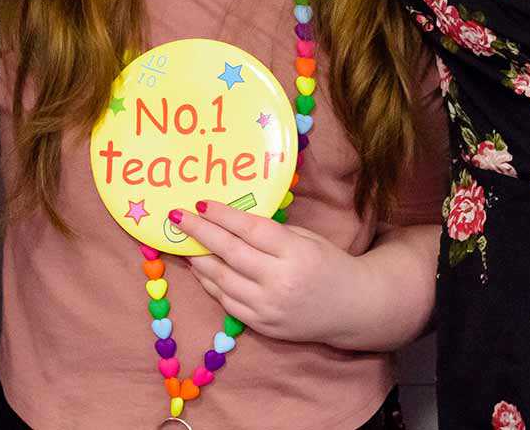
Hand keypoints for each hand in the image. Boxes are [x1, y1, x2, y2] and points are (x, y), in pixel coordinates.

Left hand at [175, 200, 361, 345]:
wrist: (352, 308)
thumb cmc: (328, 264)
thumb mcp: (306, 239)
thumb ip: (271, 233)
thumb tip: (229, 221)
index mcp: (295, 253)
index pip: (250, 230)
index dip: (223, 216)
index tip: (200, 203)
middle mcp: (280, 281)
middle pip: (230, 253)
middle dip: (200, 233)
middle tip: (177, 218)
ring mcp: (269, 307)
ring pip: (222, 280)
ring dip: (199, 259)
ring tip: (183, 242)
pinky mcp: (263, 326)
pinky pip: (227, 302)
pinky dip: (210, 284)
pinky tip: (200, 268)